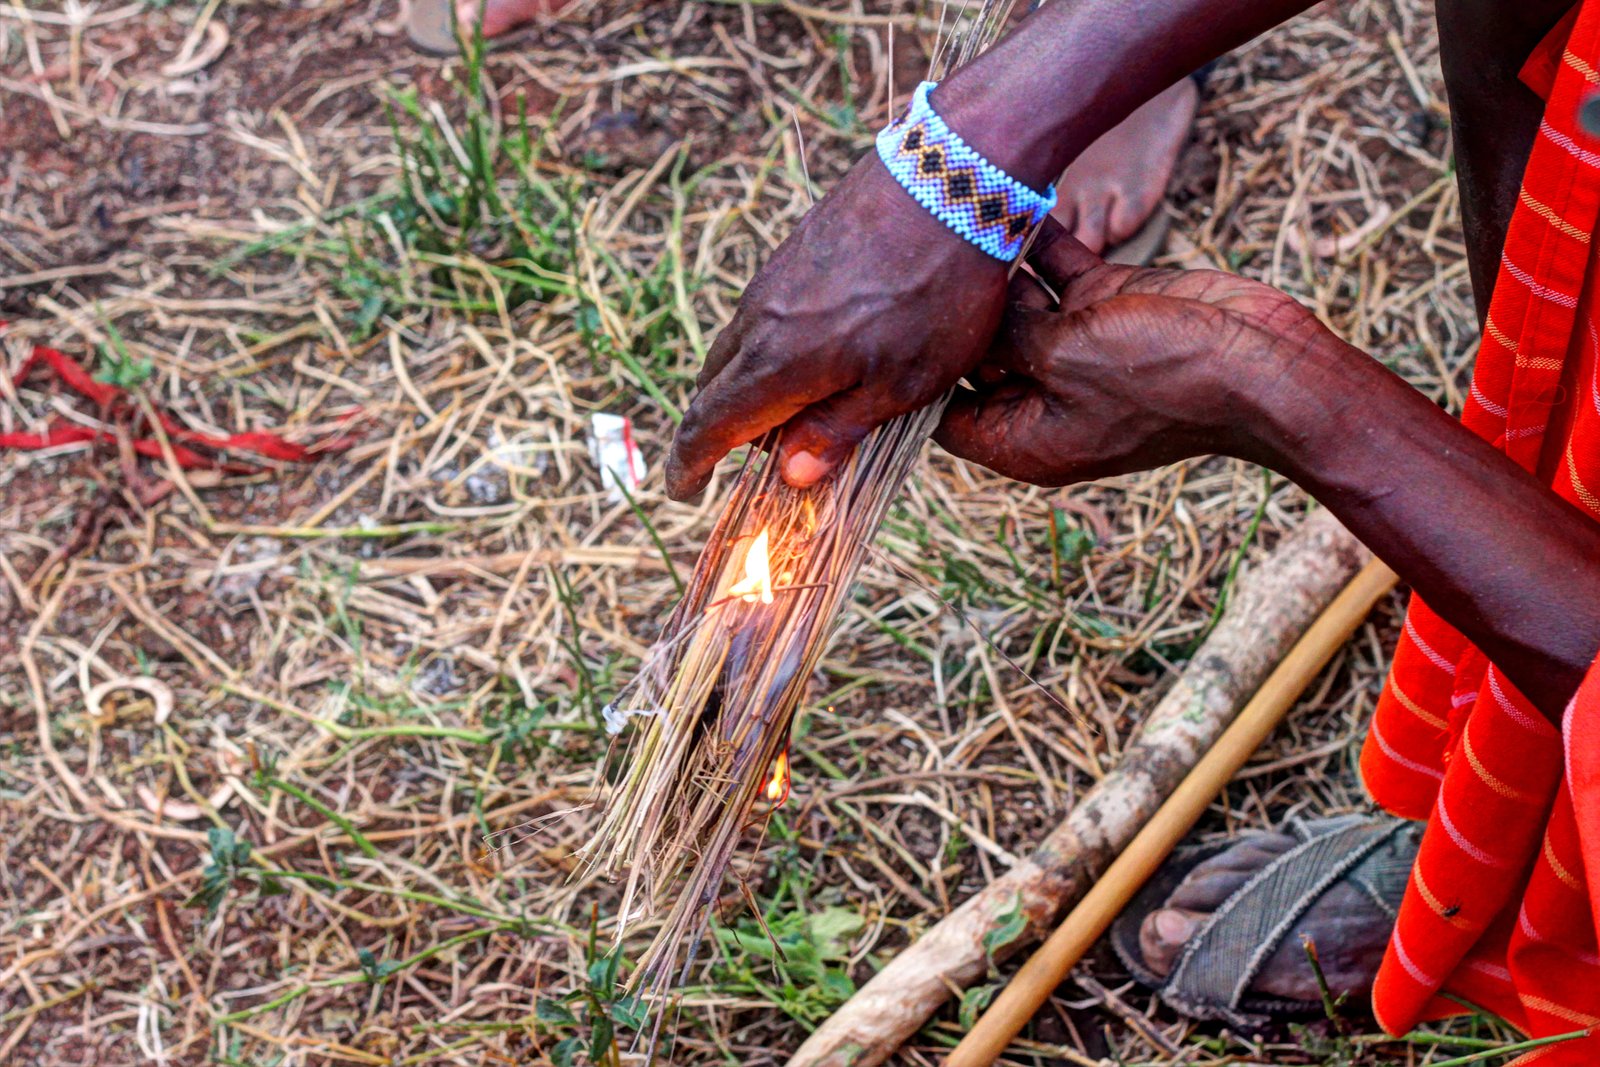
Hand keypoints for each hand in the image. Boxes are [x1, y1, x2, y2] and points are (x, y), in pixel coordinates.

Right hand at [664, 158, 1008, 499]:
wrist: (952, 175)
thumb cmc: (938, 291)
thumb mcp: (903, 381)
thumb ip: (839, 428)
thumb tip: (788, 472)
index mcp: (778, 363)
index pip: (711, 424)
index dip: (692, 463)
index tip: (684, 490)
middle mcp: (760, 319)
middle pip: (715, 386)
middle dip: (720, 429)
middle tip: (746, 458)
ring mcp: (775, 279)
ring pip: (739, 346)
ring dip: (747, 385)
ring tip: (789, 409)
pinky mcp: (796, 249)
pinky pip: (763, 312)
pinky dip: (769, 347)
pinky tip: (814, 351)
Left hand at [935, 217, 1345, 485]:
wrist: (1262, 363)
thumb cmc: (1161, 379)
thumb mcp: (1060, 358)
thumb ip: (1004, 335)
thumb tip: (961, 314)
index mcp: (1022, 440)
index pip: (944, 415)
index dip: (914, 378)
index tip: (883, 331)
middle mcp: (1043, 398)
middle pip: (975, 356)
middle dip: (949, 313)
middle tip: (903, 262)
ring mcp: (1076, 350)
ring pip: (1016, 306)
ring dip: (993, 267)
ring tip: (948, 217)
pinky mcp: (1107, 306)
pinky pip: (1059, 272)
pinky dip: (1038, 241)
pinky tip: (1008, 200)